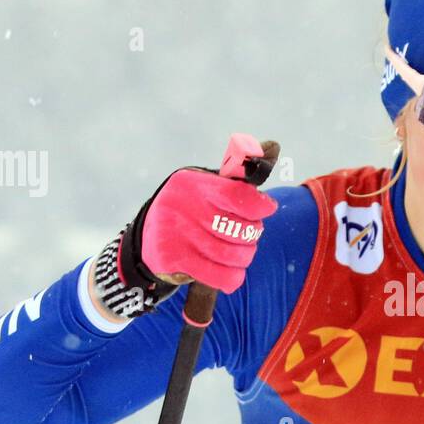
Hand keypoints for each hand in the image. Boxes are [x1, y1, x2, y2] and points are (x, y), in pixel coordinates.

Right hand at [140, 166, 277, 294]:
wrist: (149, 240)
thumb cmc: (191, 208)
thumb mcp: (210, 185)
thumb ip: (242, 170)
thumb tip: (274, 146)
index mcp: (192, 182)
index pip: (238, 195)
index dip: (261, 206)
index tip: (268, 208)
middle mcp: (181, 205)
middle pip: (239, 229)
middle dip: (252, 234)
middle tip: (248, 234)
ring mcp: (175, 234)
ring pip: (232, 255)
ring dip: (244, 257)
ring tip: (241, 252)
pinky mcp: (172, 259)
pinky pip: (220, 275)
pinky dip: (233, 277)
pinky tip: (232, 272)